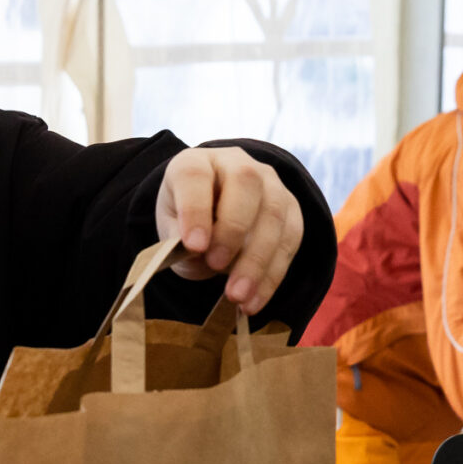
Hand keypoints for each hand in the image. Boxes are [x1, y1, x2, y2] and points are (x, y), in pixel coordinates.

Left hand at [155, 146, 304, 314]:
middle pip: (246, 183)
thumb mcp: (171, 230)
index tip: (194, 246)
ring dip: (256, 261)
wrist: (213, 219)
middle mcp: (236, 164)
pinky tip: (254, 301)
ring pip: (274, 214)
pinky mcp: (291, 209)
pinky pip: (290, 240)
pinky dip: (272, 275)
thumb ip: (179, 241)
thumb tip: (200, 256)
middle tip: (216, 266)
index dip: (195, 209)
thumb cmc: (187, 224)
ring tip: (237, 297)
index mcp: (196, 163)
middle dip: (233, 229)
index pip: (196, 175)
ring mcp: (270, 184)